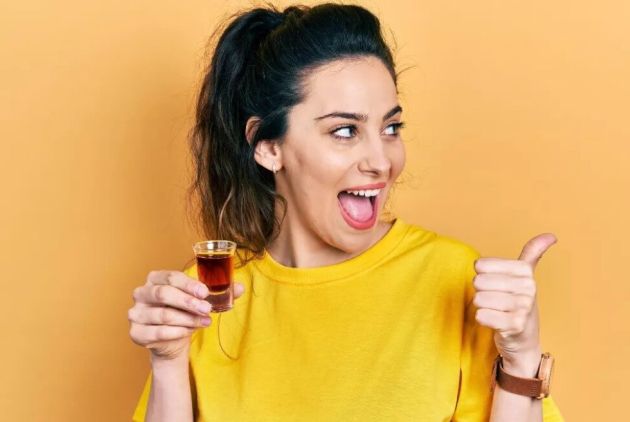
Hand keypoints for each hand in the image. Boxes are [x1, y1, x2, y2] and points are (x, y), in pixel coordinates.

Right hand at [128, 270, 244, 360]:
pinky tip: (189, 331)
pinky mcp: (135, 333)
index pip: (170, 277)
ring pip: (164, 315)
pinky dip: (177, 332)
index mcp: (155, 278)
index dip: (188, 284)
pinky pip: (158, 332)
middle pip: (164, 294)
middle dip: (188, 302)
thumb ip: (220, 292)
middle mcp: (141, 293)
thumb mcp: (201, 300)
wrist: (173, 339)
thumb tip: (241, 287)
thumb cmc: (185, 312)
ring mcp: (135, 313)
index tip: (205, 292)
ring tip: (204, 321)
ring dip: (187, 319)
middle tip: (207, 309)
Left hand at [472, 234, 556, 362]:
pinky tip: (497, 323)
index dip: (482, 276)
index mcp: (524, 271)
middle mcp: (527, 287)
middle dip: (482, 293)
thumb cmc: (518, 304)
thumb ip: (532, 254)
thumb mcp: (525, 277)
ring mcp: (523, 307)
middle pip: (478, 282)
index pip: (481, 265)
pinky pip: (481, 316)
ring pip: (478, 299)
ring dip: (483, 308)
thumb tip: (551, 235)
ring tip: (498, 312)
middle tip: (497, 301)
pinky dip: (483, 320)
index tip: (497, 285)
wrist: (524, 339)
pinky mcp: (515, 325)